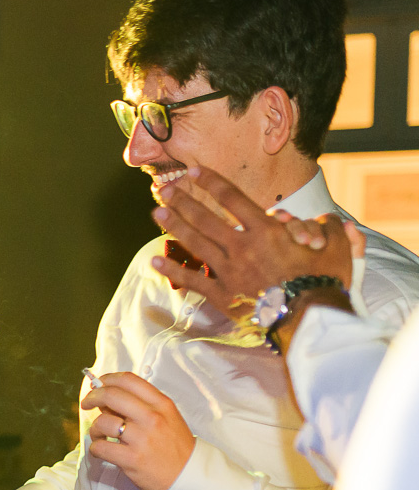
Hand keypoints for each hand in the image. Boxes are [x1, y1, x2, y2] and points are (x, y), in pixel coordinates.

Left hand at [81, 372, 195, 489]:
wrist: (188, 477)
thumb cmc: (175, 447)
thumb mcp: (168, 418)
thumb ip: (142, 406)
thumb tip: (108, 399)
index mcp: (162, 405)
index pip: (128, 380)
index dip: (107, 379)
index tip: (98, 385)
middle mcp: (152, 418)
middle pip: (111, 395)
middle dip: (92, 397)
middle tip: (87, 404)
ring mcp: (142, 439)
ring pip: (103, 422)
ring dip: (94, 428)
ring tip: (99, 435)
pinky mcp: (132, 459)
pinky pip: (100, 447)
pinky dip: (95, 448)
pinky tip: (102, 450)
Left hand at [149, 166, 360, 314]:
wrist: (310, 318)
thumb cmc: (325, 281)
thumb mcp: (336, 247)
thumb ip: (329, 227)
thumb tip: (327, 221)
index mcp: (266, 231)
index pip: (233, 199)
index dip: (212, 183)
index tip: (194, 171)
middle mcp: (242, 247)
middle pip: (206, 218)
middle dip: (183, 201)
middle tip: (164, 189)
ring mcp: (229, 271)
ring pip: (195, 243)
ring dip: (174, 226)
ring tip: (157, 213)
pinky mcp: (222, 295)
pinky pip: (192, 281)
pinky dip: (172, 271)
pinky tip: (154, 262)